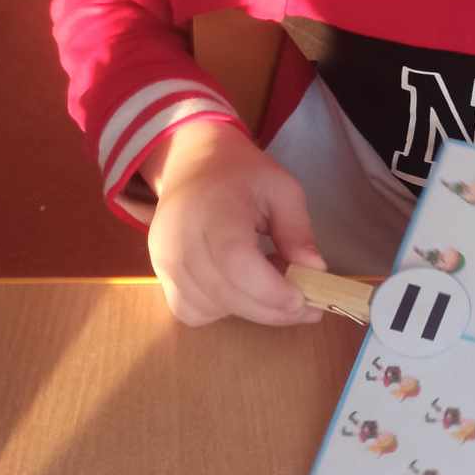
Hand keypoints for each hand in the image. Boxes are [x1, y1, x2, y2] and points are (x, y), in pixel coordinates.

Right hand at [143, 122, 326, 326]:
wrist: (191, 163)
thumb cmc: (241, 174)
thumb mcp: (282, 189)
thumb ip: (298, 231)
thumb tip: (314, 271)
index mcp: (213, 211)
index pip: (237, 263)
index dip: (271, 291)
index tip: (304, 300)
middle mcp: (179, 239)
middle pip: (226, 294)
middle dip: (271, 309)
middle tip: (304, 306)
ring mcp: (164, 260)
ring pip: (210, 309)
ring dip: (248, 309)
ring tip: (269, 284)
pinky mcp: (160, 274)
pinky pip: (190, 310)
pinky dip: (221, 310)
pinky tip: (240, 289)